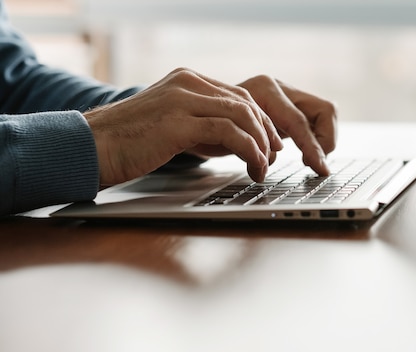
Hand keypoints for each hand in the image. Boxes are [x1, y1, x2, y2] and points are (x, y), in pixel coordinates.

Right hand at [84, 68, 335, 185]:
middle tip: (274, 156)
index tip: (271, 143)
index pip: (238, 95)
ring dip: (261, 144)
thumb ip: (202, 125)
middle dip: (266, 132)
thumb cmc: (129, 143)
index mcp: (186, 80)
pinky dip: (249, 151)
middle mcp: (188, 83)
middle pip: (246, 103)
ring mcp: (183, 99)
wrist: (91, 147)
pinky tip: (253, 167)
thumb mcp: (172, 125)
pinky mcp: (178, 122)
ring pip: (242, 115)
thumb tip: (235, 141)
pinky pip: (229, 132)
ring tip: (264, 167)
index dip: (261, 121)